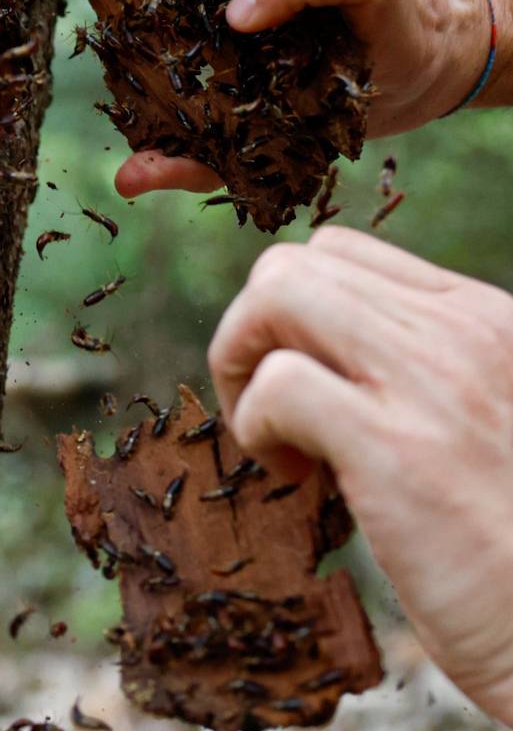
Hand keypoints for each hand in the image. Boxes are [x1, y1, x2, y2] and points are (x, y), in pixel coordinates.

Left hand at [208, 225, 512, 724]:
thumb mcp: (489, 426)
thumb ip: (424, 379)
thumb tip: (323, 366)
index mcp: (486, 320)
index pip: (343, 255)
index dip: (296, 316)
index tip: (309, 388)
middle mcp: (464, 331)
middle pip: (296, 263)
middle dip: (252, 333)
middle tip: (273, 416)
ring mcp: (433, 383)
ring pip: (276, 293)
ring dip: (243, 366)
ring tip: (280, 443)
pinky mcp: (398, 449)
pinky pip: (279, 384)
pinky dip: (255, 426)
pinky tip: (293, 476)